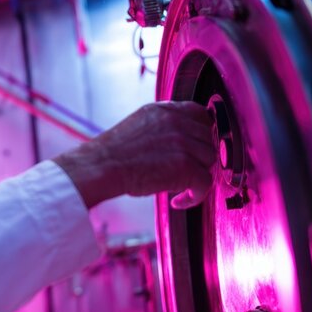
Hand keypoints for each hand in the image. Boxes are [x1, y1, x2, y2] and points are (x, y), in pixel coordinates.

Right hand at [53, 101, 214, 208]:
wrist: (101, 167)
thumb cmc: (113, 154)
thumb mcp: (139, 125)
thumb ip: (163, 127)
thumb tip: (180, 142)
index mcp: (165, 110)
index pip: (200, 114)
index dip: (203, 132)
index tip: (198, 146)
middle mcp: (177, 122)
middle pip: (208, 138)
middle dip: (200, 156)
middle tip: (185, 171)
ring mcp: (183, 143)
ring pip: (210, 160)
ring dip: (198, 175)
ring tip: (179, 185)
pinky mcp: (185, 166)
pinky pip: (206, 183)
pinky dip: (196, 196)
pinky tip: (179, 201)